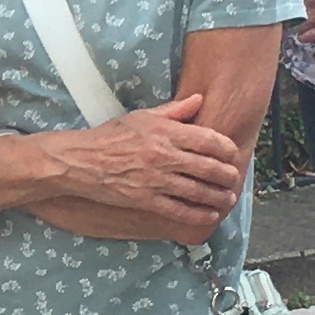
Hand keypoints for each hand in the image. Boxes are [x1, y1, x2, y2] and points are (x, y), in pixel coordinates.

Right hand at [35, 92, 248, 243]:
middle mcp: (164, 156)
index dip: (226, 149)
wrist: (81, 161)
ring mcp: (156, 180)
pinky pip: (179, 210)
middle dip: (227, 175)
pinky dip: (198, 214)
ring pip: (198, 191)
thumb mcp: (142, 116)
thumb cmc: (111, 136)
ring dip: (218, 196)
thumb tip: (199, 99)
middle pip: (208, 167)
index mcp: (165, 132)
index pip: (208, 140)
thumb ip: (174, 110)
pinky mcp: (146, 200)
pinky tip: (209, 215)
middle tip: (234, 178)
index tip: (232, 154)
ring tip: (228, 198)